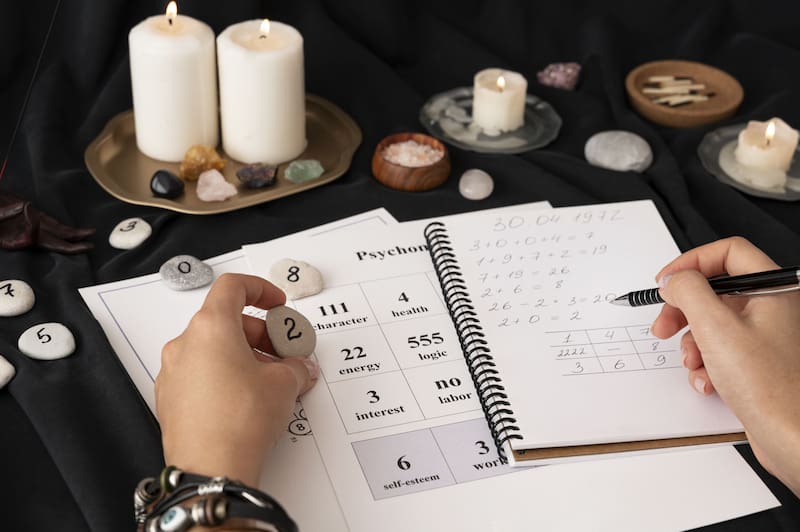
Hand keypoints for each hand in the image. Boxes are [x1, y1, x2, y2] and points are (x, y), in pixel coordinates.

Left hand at [155, 273, 318, 485]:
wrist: (212, 468)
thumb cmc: (238, 421)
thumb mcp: (284, 384)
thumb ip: (296, 366)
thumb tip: (299, 368)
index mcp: (210, 327)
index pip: (233, 287)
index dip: (260, 289)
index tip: (276, 303)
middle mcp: (185, 344)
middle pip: (225, 320)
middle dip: (260, 334)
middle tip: (283, 353)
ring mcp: (173, 372)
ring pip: (212, 349)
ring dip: (243, 356)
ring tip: (269, 381)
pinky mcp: (171, 399)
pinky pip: (200, 374)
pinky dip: (224, 376)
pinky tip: (247, 399)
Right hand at [651, 237, 799, 495]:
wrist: (792, 438)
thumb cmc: (770, 388)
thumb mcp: (715, 327)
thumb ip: (688, 291)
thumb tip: (674, 279)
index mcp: (774, 290)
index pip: (728, 253)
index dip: (692, 263)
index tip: (667, 282)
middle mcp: (773, 308)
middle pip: (715, 290)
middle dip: (684, 309)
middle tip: (664, 324)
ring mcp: (766, 336)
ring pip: (713, 322)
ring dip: (692, 342)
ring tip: (693, 362)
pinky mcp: (757, 362)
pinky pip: (720, 350)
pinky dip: (706, 363)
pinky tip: (707, 380)